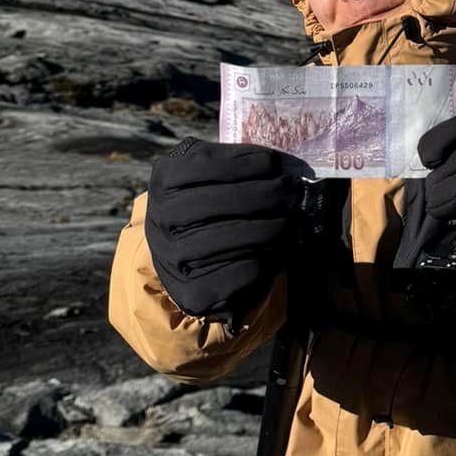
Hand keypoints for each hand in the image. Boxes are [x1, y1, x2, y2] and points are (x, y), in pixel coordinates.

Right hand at [145, 139, 304, 327]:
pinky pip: (239, 273)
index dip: (242, 163)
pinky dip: (267, 260)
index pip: (203, 165)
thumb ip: (233, 162)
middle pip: (220, 202)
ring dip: (272, 228)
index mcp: (164, 181)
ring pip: (231, 238)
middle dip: (266, 194)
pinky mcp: (192, 292)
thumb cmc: (206, 206)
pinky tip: (282, 249)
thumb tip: (276, 163)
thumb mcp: (207, 174)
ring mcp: (173, 258)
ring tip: (293, 221)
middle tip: (294, 192)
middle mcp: (161, 218)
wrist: (186, 262)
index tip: (273, 163)